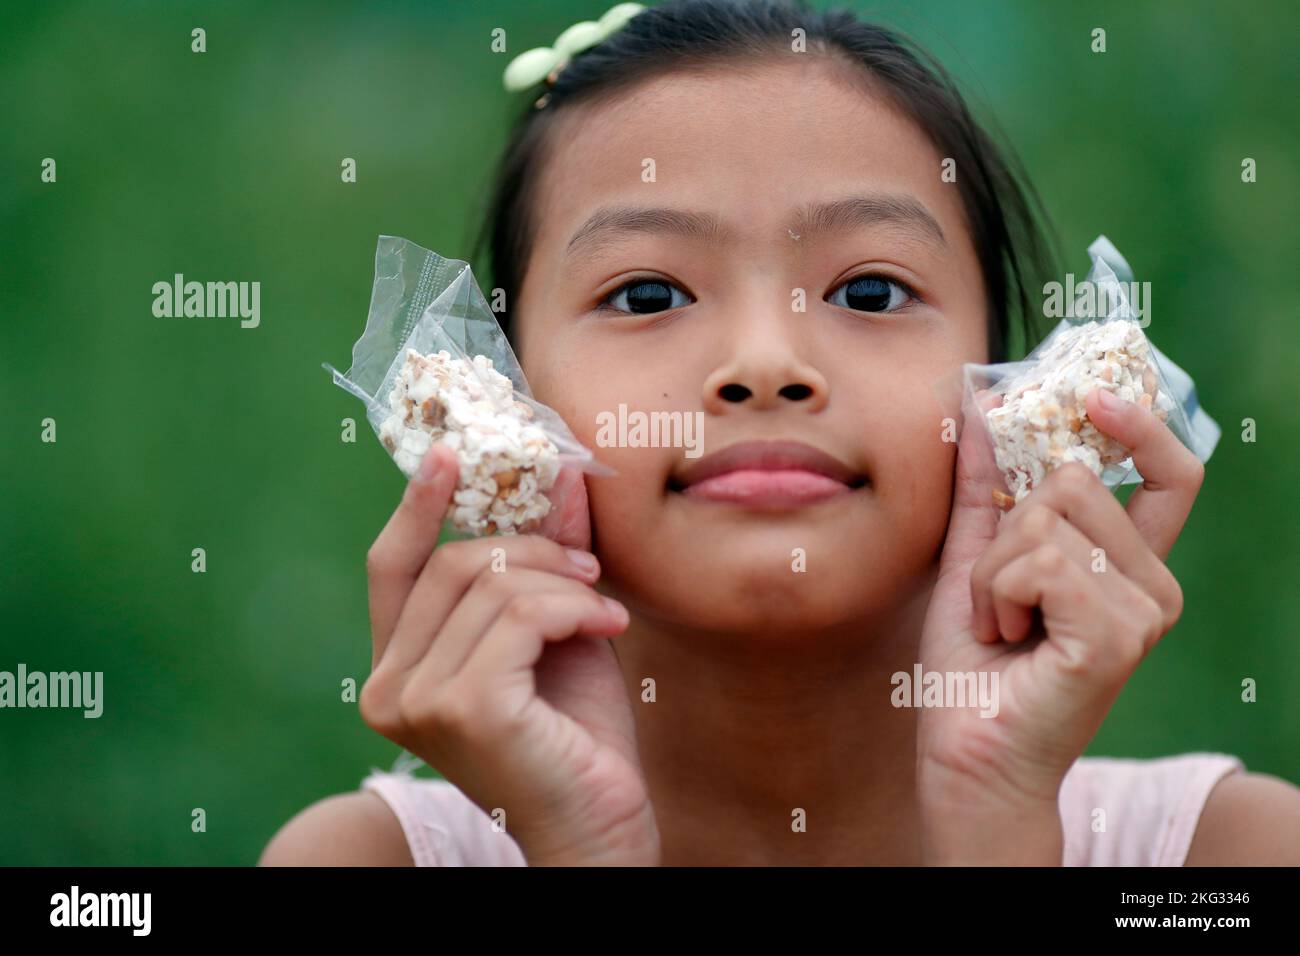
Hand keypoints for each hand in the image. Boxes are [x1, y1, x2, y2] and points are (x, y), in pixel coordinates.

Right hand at [359, 444, 660, 864]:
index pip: (389, 569)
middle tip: (588, 567)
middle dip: (531, 548)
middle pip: (449, 563)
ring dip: (564, 582)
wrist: (602, 823)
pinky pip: (521, 614)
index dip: (416, 507)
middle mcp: (389, 689)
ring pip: (490, 584)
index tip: (453, 455)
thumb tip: (558, 471)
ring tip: (604, 610)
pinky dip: (574, 608)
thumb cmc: (574, 734)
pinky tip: (610, 629)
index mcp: (397, 670)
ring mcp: (417, 702)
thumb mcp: (557, 628)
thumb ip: (546, 557)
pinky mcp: (463, 708)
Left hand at [915, 387, 1204, 863]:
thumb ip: (985, 483)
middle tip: (997, 599)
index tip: (1092, 396)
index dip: (1141, 428)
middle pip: (1073, 481)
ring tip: (998, 625)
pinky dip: (996, 595)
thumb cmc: (974, 663)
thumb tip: (979, 401)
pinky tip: (1005, 640)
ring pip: (1046, 519)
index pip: (1171, 476)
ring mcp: (1144, 613)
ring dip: (991, 572)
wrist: (965, 751)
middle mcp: (1152, 585)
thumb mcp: (974, 556)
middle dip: (1004, 534)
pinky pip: (1039, 562)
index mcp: (1129, 565)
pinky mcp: (1117, 637)